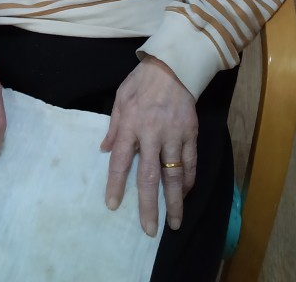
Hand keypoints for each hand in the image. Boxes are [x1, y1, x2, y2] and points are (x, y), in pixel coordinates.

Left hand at [100, 56, 197, 236]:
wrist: (173, 66)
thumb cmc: (142, 81)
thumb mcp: (120, 98)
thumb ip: (113, 126)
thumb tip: (104, 149)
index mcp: (131, 124)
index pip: (120, 161)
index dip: (116, 185)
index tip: (113, 206)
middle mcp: (152, 133)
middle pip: (149, 176)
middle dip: (148, 205)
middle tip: (149, 230)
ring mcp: (174, 135)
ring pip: (174, 175)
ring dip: (174, 201)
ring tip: (174, 223)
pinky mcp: (191, 133)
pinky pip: (190, 163)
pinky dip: (188, 181)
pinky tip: (185, 195)